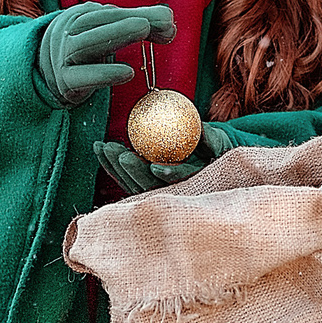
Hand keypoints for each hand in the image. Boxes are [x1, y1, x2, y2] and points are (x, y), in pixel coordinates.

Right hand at [36, 3, 176, 105]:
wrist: (46, 73)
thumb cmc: (85, 47)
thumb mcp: (107, 31)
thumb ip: (139, 24)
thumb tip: (170, 24)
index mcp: (80, 17)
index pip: (109, 13)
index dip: (139, 13)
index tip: (169, 19)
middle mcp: (68, 33)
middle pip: (94, 23)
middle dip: (126, 20)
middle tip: (158, 20)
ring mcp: (63, 58)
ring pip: (85, 45)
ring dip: (115, 36)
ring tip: (144, 31)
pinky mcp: (65, 83)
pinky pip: (82, 77)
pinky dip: (104, 74)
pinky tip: (128, 73)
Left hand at [96, 125, 238, 193]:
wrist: (207, 156)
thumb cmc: (215, 146)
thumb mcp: (220, 142)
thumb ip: (212, 138)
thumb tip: (202, 130)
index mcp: (193, 183)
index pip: (180, 182)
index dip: (169, 174)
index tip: (155, 165)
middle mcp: (171, 192)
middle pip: (149, 186)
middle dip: (132, 171)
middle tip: (120, 153)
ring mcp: (154, 190)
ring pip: (132, 183)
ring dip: (116, 166)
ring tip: (103, 147)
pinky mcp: (141, 184)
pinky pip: (124, 178)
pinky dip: (111, 165)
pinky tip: (100, 150)